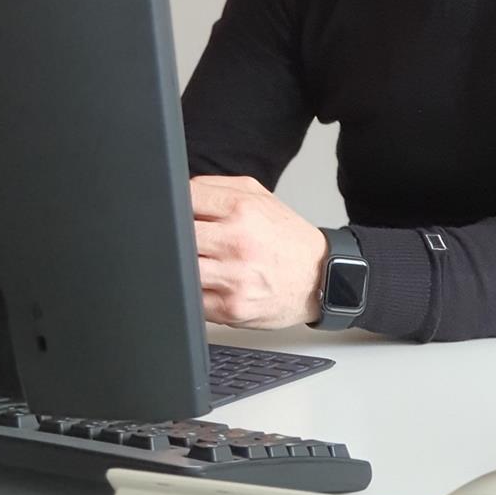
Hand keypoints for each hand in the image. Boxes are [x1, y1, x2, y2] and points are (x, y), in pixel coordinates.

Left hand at [190, 175, 327, 328]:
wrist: (320, 277)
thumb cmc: (287, 238)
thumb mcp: (259, 197)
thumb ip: (218, 187)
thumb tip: (180, 191)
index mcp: (242, 209)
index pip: (185, 199)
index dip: (176, 206)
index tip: (177, 213)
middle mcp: (237, 241)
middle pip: (177, 235)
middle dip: (177, 237)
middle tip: (192, 241)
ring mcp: (233, 277)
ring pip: (181, 268)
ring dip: (184, 265)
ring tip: (203, 262)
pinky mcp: (230, 307)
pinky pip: (191, 298)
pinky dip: (194, 291)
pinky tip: (210, 284)